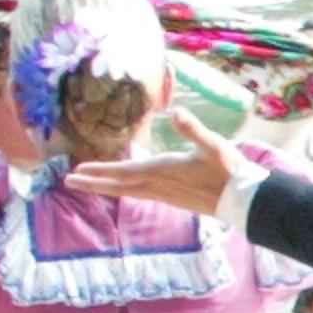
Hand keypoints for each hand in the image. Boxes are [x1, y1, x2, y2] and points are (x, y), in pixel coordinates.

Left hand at [71, 108, 238, 221]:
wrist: (243, 200)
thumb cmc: (229, 170)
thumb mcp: (214, 146)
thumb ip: (193, 129)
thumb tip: (177, 112)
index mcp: (164, 170)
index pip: (125, 171)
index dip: (101, 170)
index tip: (79, 169)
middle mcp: (158, 185)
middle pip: (118, 186)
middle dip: (93, 183)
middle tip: (69, 181)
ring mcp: (164, 194)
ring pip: (126, 192)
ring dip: (104, 188)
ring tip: (86, 184)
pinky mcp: (171, 199)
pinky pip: (137, 194)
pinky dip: (122, 190)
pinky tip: (120, 188)